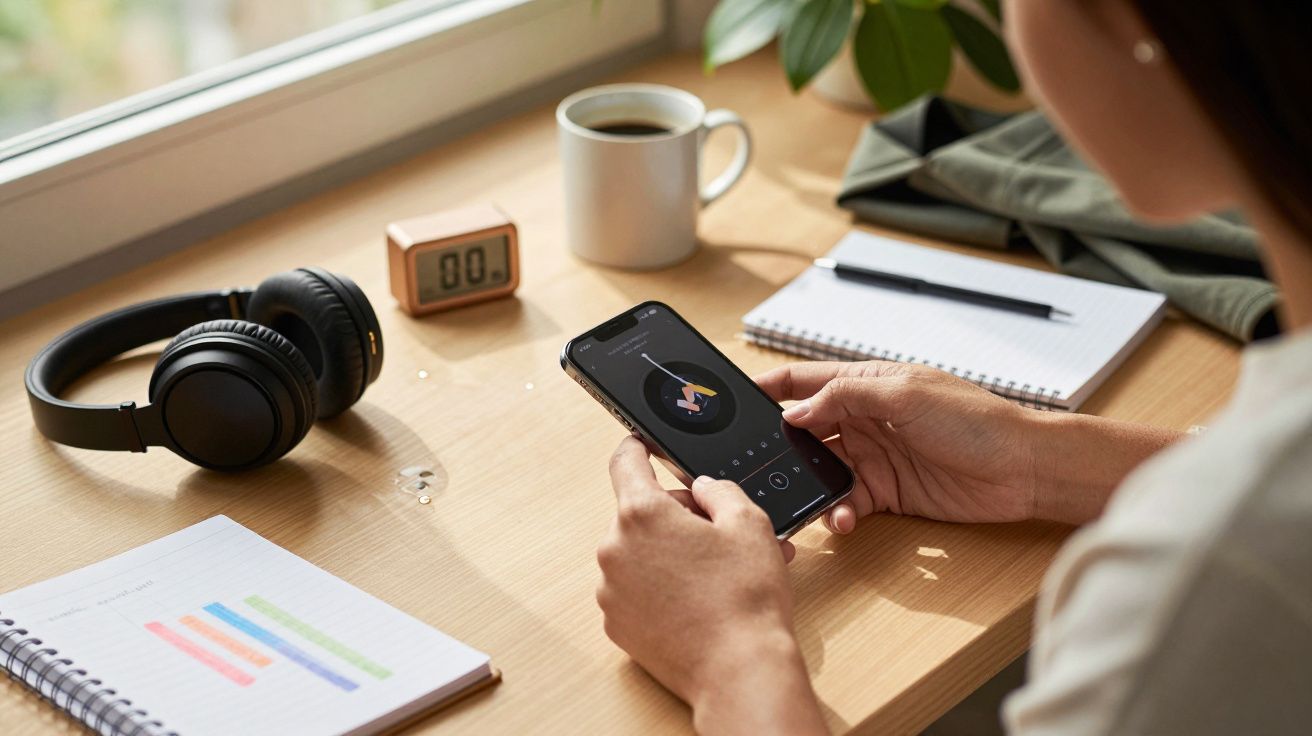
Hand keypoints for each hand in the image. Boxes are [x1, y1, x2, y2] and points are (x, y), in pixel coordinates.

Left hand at [597, 437, 826, 734]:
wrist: (739, 670)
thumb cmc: (746, 598)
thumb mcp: (749, 523)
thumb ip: (719, 490)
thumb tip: (702, 488)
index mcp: (642, 514)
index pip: (625, 461)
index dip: (637, 446)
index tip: (642, 443)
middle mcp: (615, 549)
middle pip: (640, 513)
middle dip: (676, 516)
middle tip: (718, 534)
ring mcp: (611, 591)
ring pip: (639, 553)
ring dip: (669, 554)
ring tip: (715, 574)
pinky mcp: (616, 624)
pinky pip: (635, 590)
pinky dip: (659, 588)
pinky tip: (696, 601)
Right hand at [756, 361, 1042, 530]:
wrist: (1024, 469)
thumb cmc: (975, 420)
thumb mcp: (904, 395)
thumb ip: (845, 398)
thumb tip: (796, 412)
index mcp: (866, 385)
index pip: (805, 381)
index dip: (770, 388)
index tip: (736, 400)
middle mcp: (864, 420)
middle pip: (805, 430)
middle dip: (781, 447)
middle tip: (758, 465)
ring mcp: (874, 457)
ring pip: (821, 471)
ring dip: (809, 486)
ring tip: (802, 500)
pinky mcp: (887, 493)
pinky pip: (847, 503)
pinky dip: (837, 513)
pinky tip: (841, 519)